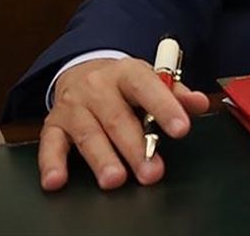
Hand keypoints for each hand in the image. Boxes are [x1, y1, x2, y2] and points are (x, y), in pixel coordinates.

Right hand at [38, 58, 209, 191]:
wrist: (82, 70)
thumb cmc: (124, 83)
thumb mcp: (151, 80)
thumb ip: (177, 94)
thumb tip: (199, 103)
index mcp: (127, 73)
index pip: (147, 87)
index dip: (164, 107)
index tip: (181, 128)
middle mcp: (97, 87)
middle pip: (117, 118)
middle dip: (135, 148)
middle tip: (151, 171)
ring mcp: (74, 106)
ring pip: (87, 134)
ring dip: (102, 158)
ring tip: (115, 179)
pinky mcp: (54, 124)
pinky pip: (50, 144)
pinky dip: (52, 164)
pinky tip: (57, 180)